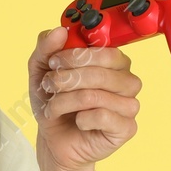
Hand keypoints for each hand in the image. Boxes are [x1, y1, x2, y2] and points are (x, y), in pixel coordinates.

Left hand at [28, 27, 141, 170]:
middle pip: (101, 74)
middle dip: (67, 80)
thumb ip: (47, 48)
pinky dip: (82, 119)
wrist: (53, 140)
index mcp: (113, 63)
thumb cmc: (55, 104)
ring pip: (97, 96)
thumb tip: (60, 30)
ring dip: (66, 101)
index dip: (77, 56)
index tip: (55, 62)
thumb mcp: (41, 72)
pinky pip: (103, 116)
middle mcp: (126, 81)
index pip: (106, 51)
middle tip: (50, 85)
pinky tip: (78, 121)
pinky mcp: (126, 128)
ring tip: (54, 106)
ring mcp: (129, 105)